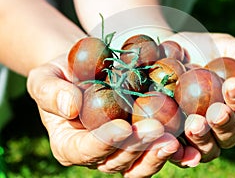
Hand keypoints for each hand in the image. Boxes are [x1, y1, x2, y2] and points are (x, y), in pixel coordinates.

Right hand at [26, 55, 179, 176]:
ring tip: (174, 140)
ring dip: (156, 154)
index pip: (84, 150)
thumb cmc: (63, 74)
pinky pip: (154, 152)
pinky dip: (173, 154)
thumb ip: (50, 92)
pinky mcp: (140, 140)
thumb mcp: (45, 78)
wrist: (86, 70)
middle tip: (155, 129)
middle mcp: (97, 153)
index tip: (121, 128)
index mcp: (69, 144)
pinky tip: (188, 150)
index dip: (102, 143)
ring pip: (138, 164)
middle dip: (136, 147)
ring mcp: (120, 149)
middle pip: (116, 161)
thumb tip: (70, 106)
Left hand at [165, 32, 234, 164]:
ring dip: (203, 139)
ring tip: (194, 124)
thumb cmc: (201, 48)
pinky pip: (179, 152)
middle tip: (216, 111)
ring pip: (207, 147)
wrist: (166, 52)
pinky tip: (175, 144)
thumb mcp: (225, 45)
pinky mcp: (175, 139)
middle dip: (224, 123)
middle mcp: (218, 125)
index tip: (233, 85)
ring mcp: (197, 135)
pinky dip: (180, 153)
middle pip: (228, 134)